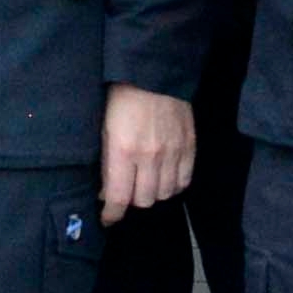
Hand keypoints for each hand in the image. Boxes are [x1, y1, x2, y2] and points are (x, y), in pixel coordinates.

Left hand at [102, 86, 196, 217]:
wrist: (154, 73)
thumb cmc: (121, 99)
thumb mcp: (103, 130)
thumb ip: (106, 163)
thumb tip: (106, 192)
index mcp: (123, 151)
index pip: (119, 198)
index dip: (113, 214)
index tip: (108, 219)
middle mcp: (150, 157)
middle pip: (144, 200)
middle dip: (132, 201)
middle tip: (127, 192)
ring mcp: (173, 153)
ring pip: (165, 194)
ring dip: (154, 194)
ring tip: (146, 184)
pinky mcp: (189, 147)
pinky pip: (184, 180)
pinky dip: (174, 185)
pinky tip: (165, 178)